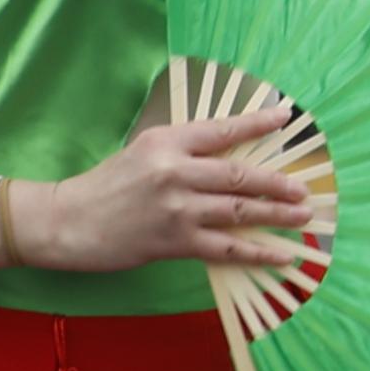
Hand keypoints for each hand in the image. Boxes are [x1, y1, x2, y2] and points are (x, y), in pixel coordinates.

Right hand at [0, 109, 315, 276]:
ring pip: (240, 210)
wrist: (66, 221)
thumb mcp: (142, 153)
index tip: (286, 116)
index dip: (257, 123)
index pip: (221, 130)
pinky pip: (227, 248)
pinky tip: (282, 254)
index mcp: (165, 142)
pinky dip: (258, 251)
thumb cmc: (105, 186)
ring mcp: (177, 208)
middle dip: (278, 182)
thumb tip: (231, 154)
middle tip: (303, 189)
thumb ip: (183, 151)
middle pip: (240, 175)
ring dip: (277, 214)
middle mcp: (174, 172)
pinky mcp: (175, 241)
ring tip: (303, 216)